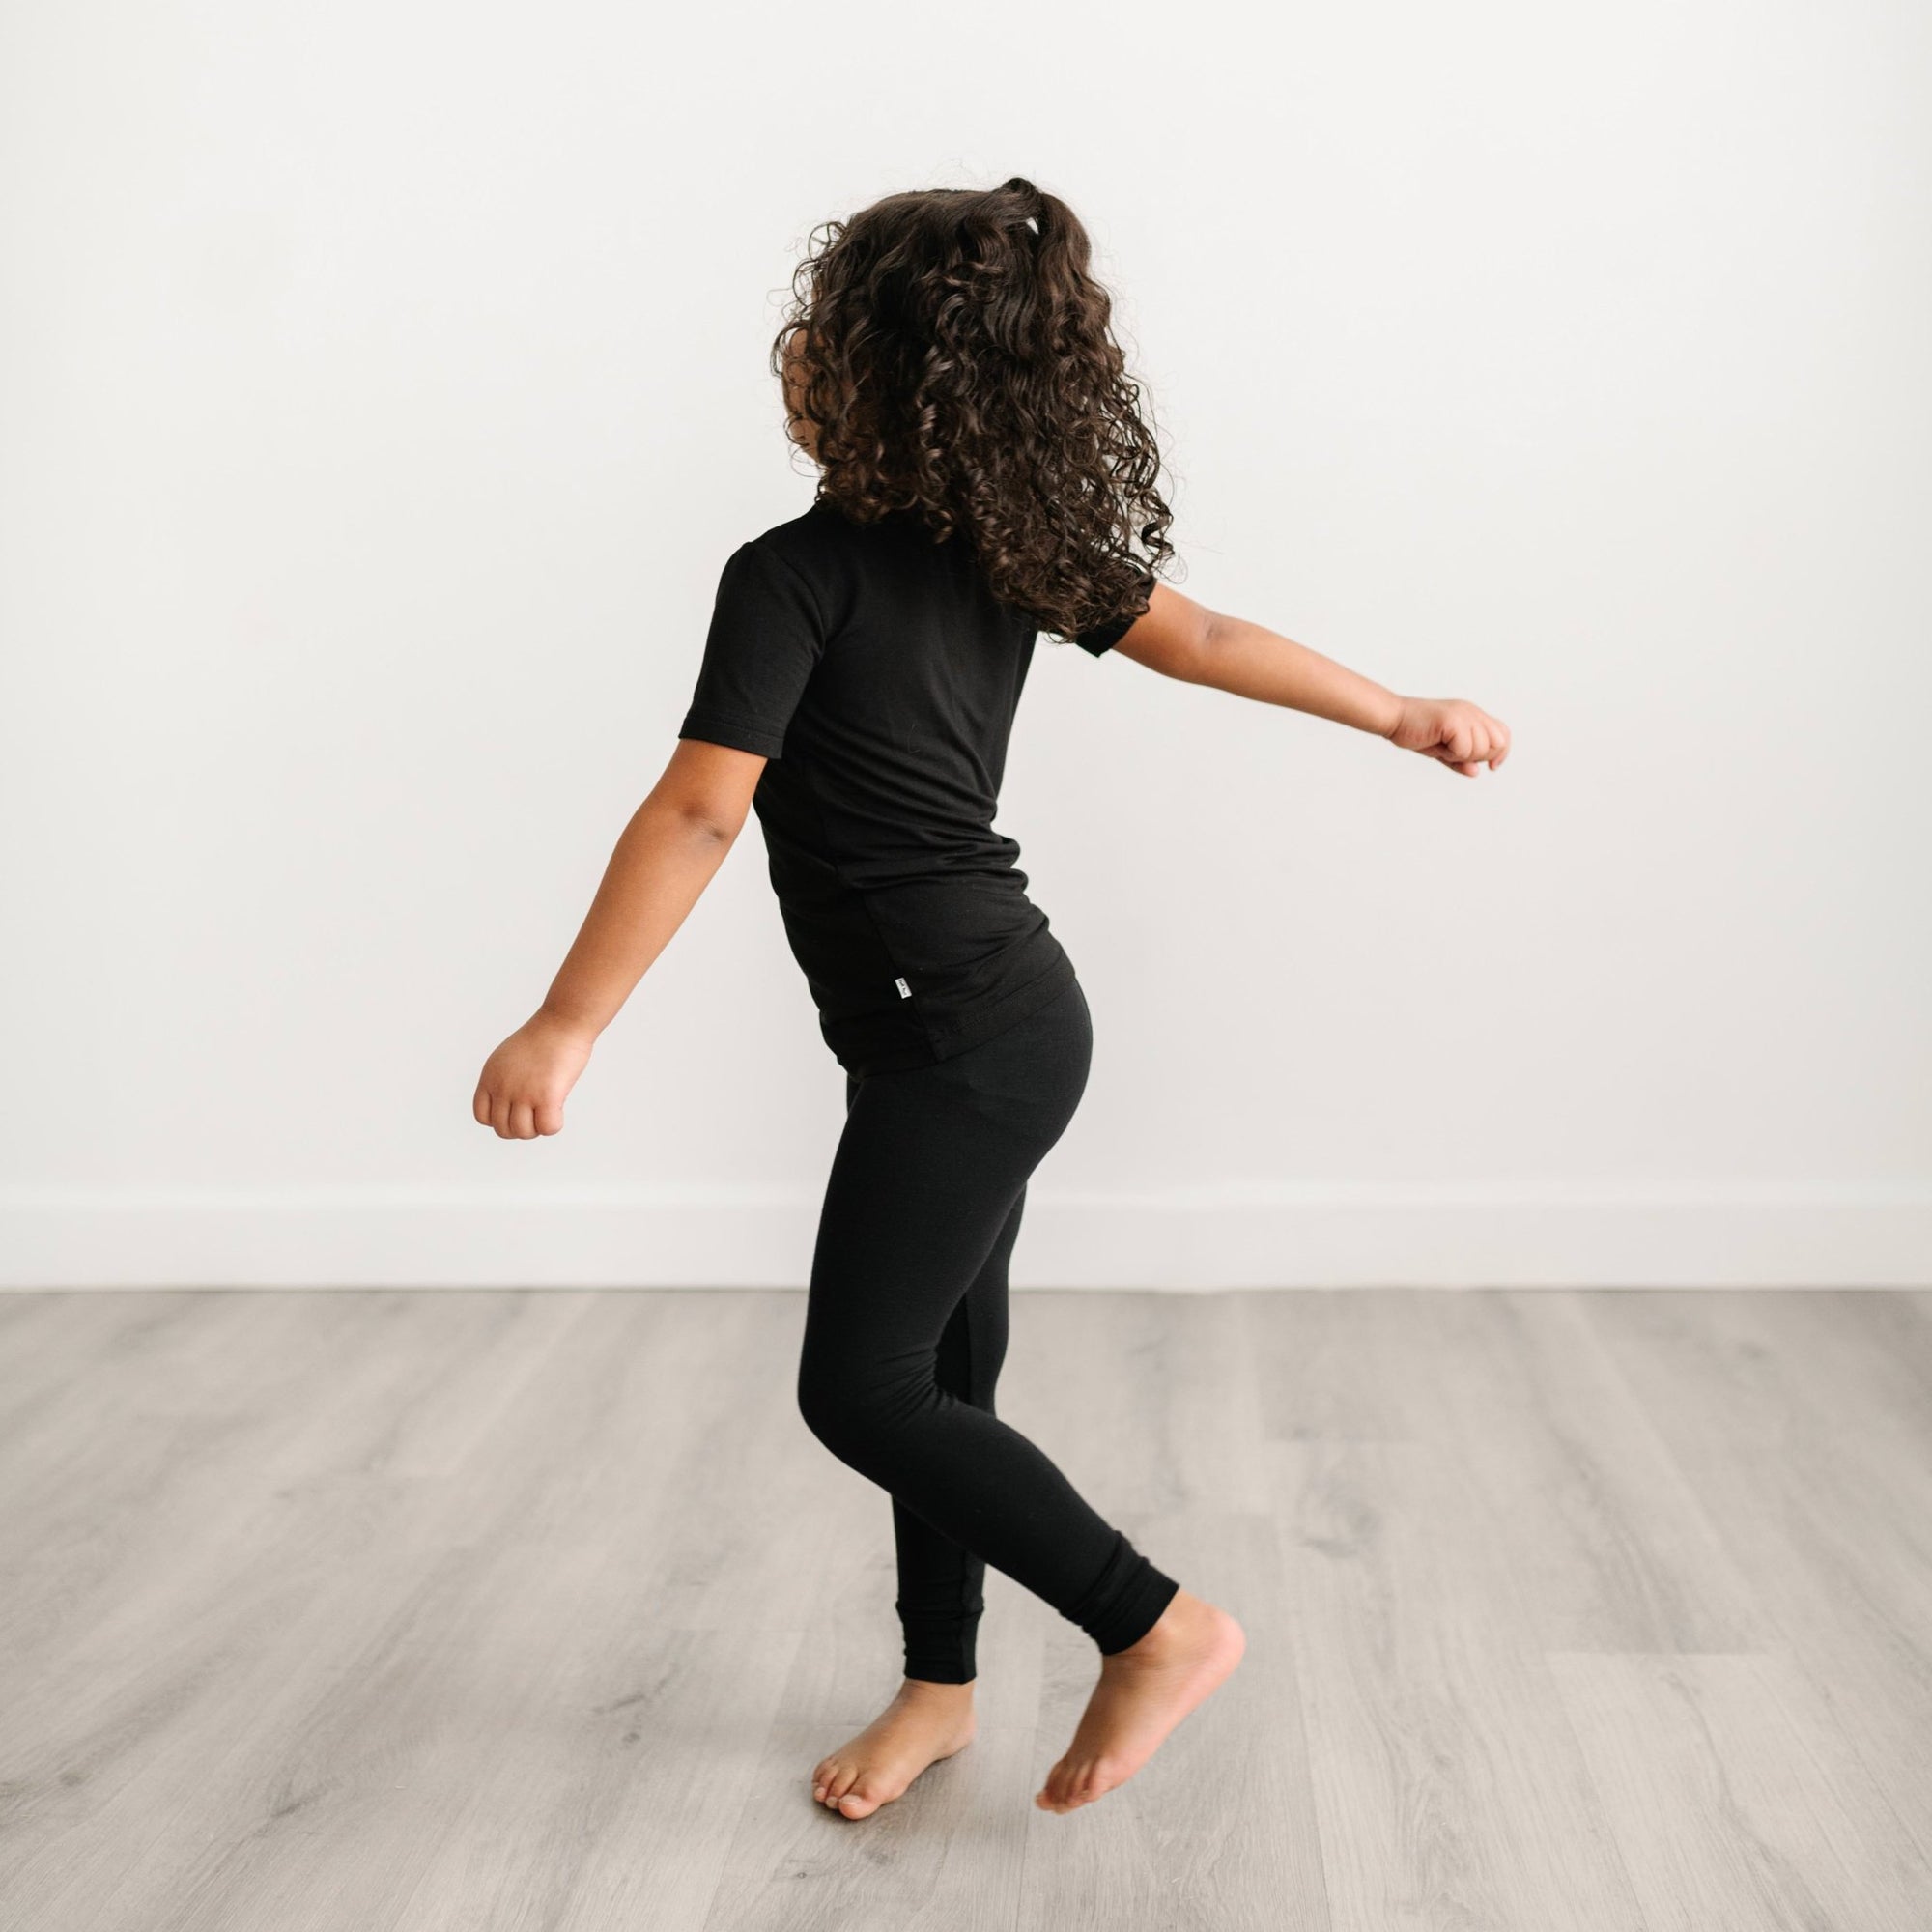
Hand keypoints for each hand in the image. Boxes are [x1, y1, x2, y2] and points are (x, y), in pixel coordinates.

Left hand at [473, 1010, 596, 1139]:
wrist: (562, 1022)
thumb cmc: (543, 1037)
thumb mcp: (508, 1058)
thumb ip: (504, 1081)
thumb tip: (513, 1108)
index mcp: (489, 1077)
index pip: (483, 1117)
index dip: (501, 1119)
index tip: (518, 1110)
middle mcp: (502, 1087)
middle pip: (503, 1130)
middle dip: (522, 1127)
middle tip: (538, 1112)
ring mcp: (523, 1093)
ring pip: (524, 1132)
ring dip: (538, 1127)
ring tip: (549, 1110)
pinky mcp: (546, 1096)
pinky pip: (548, 1128)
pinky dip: (554, 1125)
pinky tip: (560, 1109)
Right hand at [1384, 696, 1509, 775]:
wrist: (1394, 719)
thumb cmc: (1416, 733)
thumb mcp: (1443, 751)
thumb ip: (1461, 761)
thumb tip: (1476, 772)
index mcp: (1473, 715)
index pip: (1503, 734)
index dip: (1502, 752)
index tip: (1491, 767)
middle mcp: (1473, 712)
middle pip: (1498, 743)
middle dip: (1480, 756)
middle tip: (1456, 753)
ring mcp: (1464, 715)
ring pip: (1481, 749)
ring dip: (1461, 756)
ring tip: (1443, 746)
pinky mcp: (1453, 720)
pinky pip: (1464, 749)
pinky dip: (1451, 754)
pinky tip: (1438, 744)